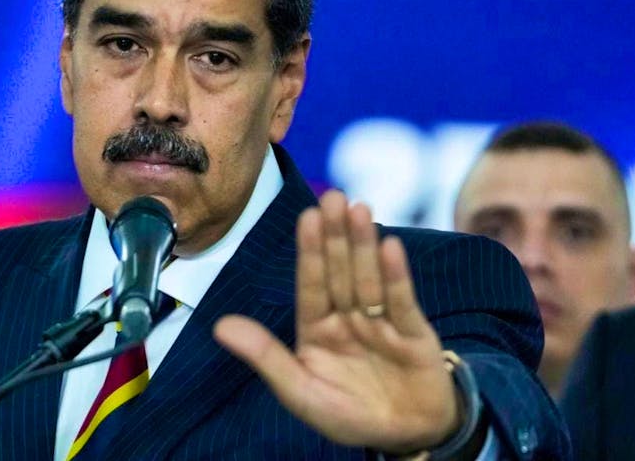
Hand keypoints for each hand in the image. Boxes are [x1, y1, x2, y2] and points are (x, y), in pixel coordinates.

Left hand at [214, 190, 460, 453]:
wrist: (406, 437)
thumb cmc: (348, 415)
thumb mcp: (300, 391)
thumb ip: (265, 357)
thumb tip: (219, 327)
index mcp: (317, 329)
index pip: (311, 285)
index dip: (309, 251)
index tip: (307, 216)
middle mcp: (348, 318)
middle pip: (340, 272)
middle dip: (336, 236)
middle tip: (334, 196)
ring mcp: (381, 323)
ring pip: (369, 278)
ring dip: (364, 245)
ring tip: (359, 209)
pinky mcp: (415, 334)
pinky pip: (402, 302)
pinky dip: (396, 276)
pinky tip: (390, 246)